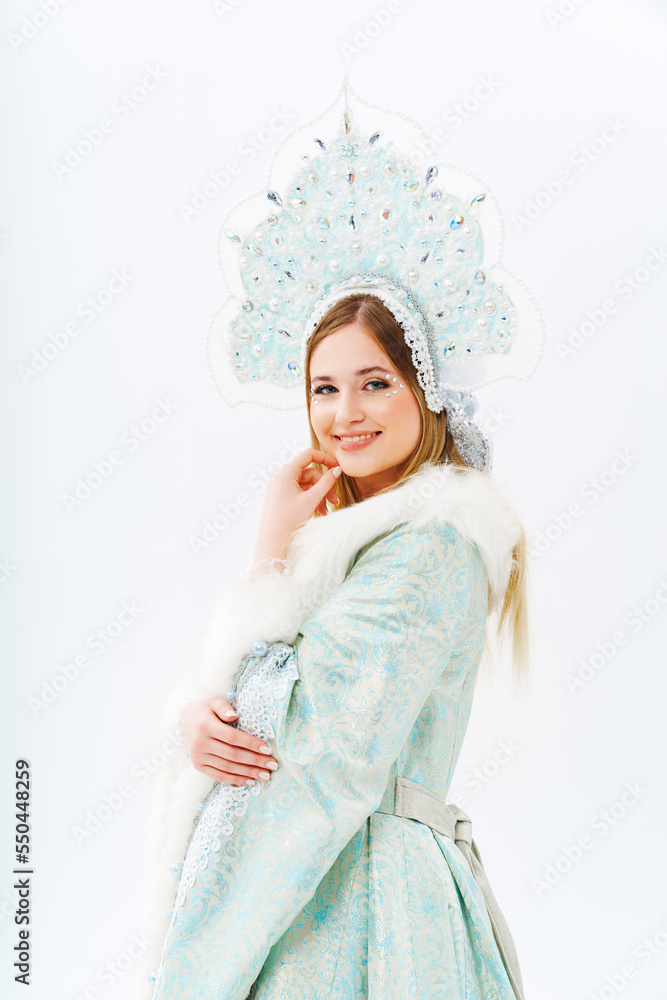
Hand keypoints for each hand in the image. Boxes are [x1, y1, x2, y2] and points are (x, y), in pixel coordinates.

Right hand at [179, 697, 278, 785]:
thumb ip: (224, 707)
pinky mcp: (198, 766)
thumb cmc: (205, 710)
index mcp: (205, 726)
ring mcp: (198, 757)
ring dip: (248, 773)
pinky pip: (219, 776)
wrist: (184, 722)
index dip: (251, 744)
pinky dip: (235, 780)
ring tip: (265, 774)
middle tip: (272, 764)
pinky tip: (250, 781)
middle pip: (232, 755)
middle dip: (255, 761)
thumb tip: (234, 716)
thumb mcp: (213, 702)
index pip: (232, 737)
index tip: (268, 748)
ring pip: (227, 768)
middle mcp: (200, 743)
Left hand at [253, 448, 341, 562]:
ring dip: (317, 496)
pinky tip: (316, 512)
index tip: (338, 467)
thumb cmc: (288, 520)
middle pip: (309, 473)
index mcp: (285, 472)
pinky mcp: (279, 494)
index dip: (325, 458)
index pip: (308, 455)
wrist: (272, 540)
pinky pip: (298, 491)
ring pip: (305, 484)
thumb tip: (337, 470)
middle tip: (334, 502)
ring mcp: (279, 485)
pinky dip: (309, 499)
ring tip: (324, 512)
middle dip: (323, 487)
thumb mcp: (311, 500)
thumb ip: (326, 482)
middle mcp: (280, 475)